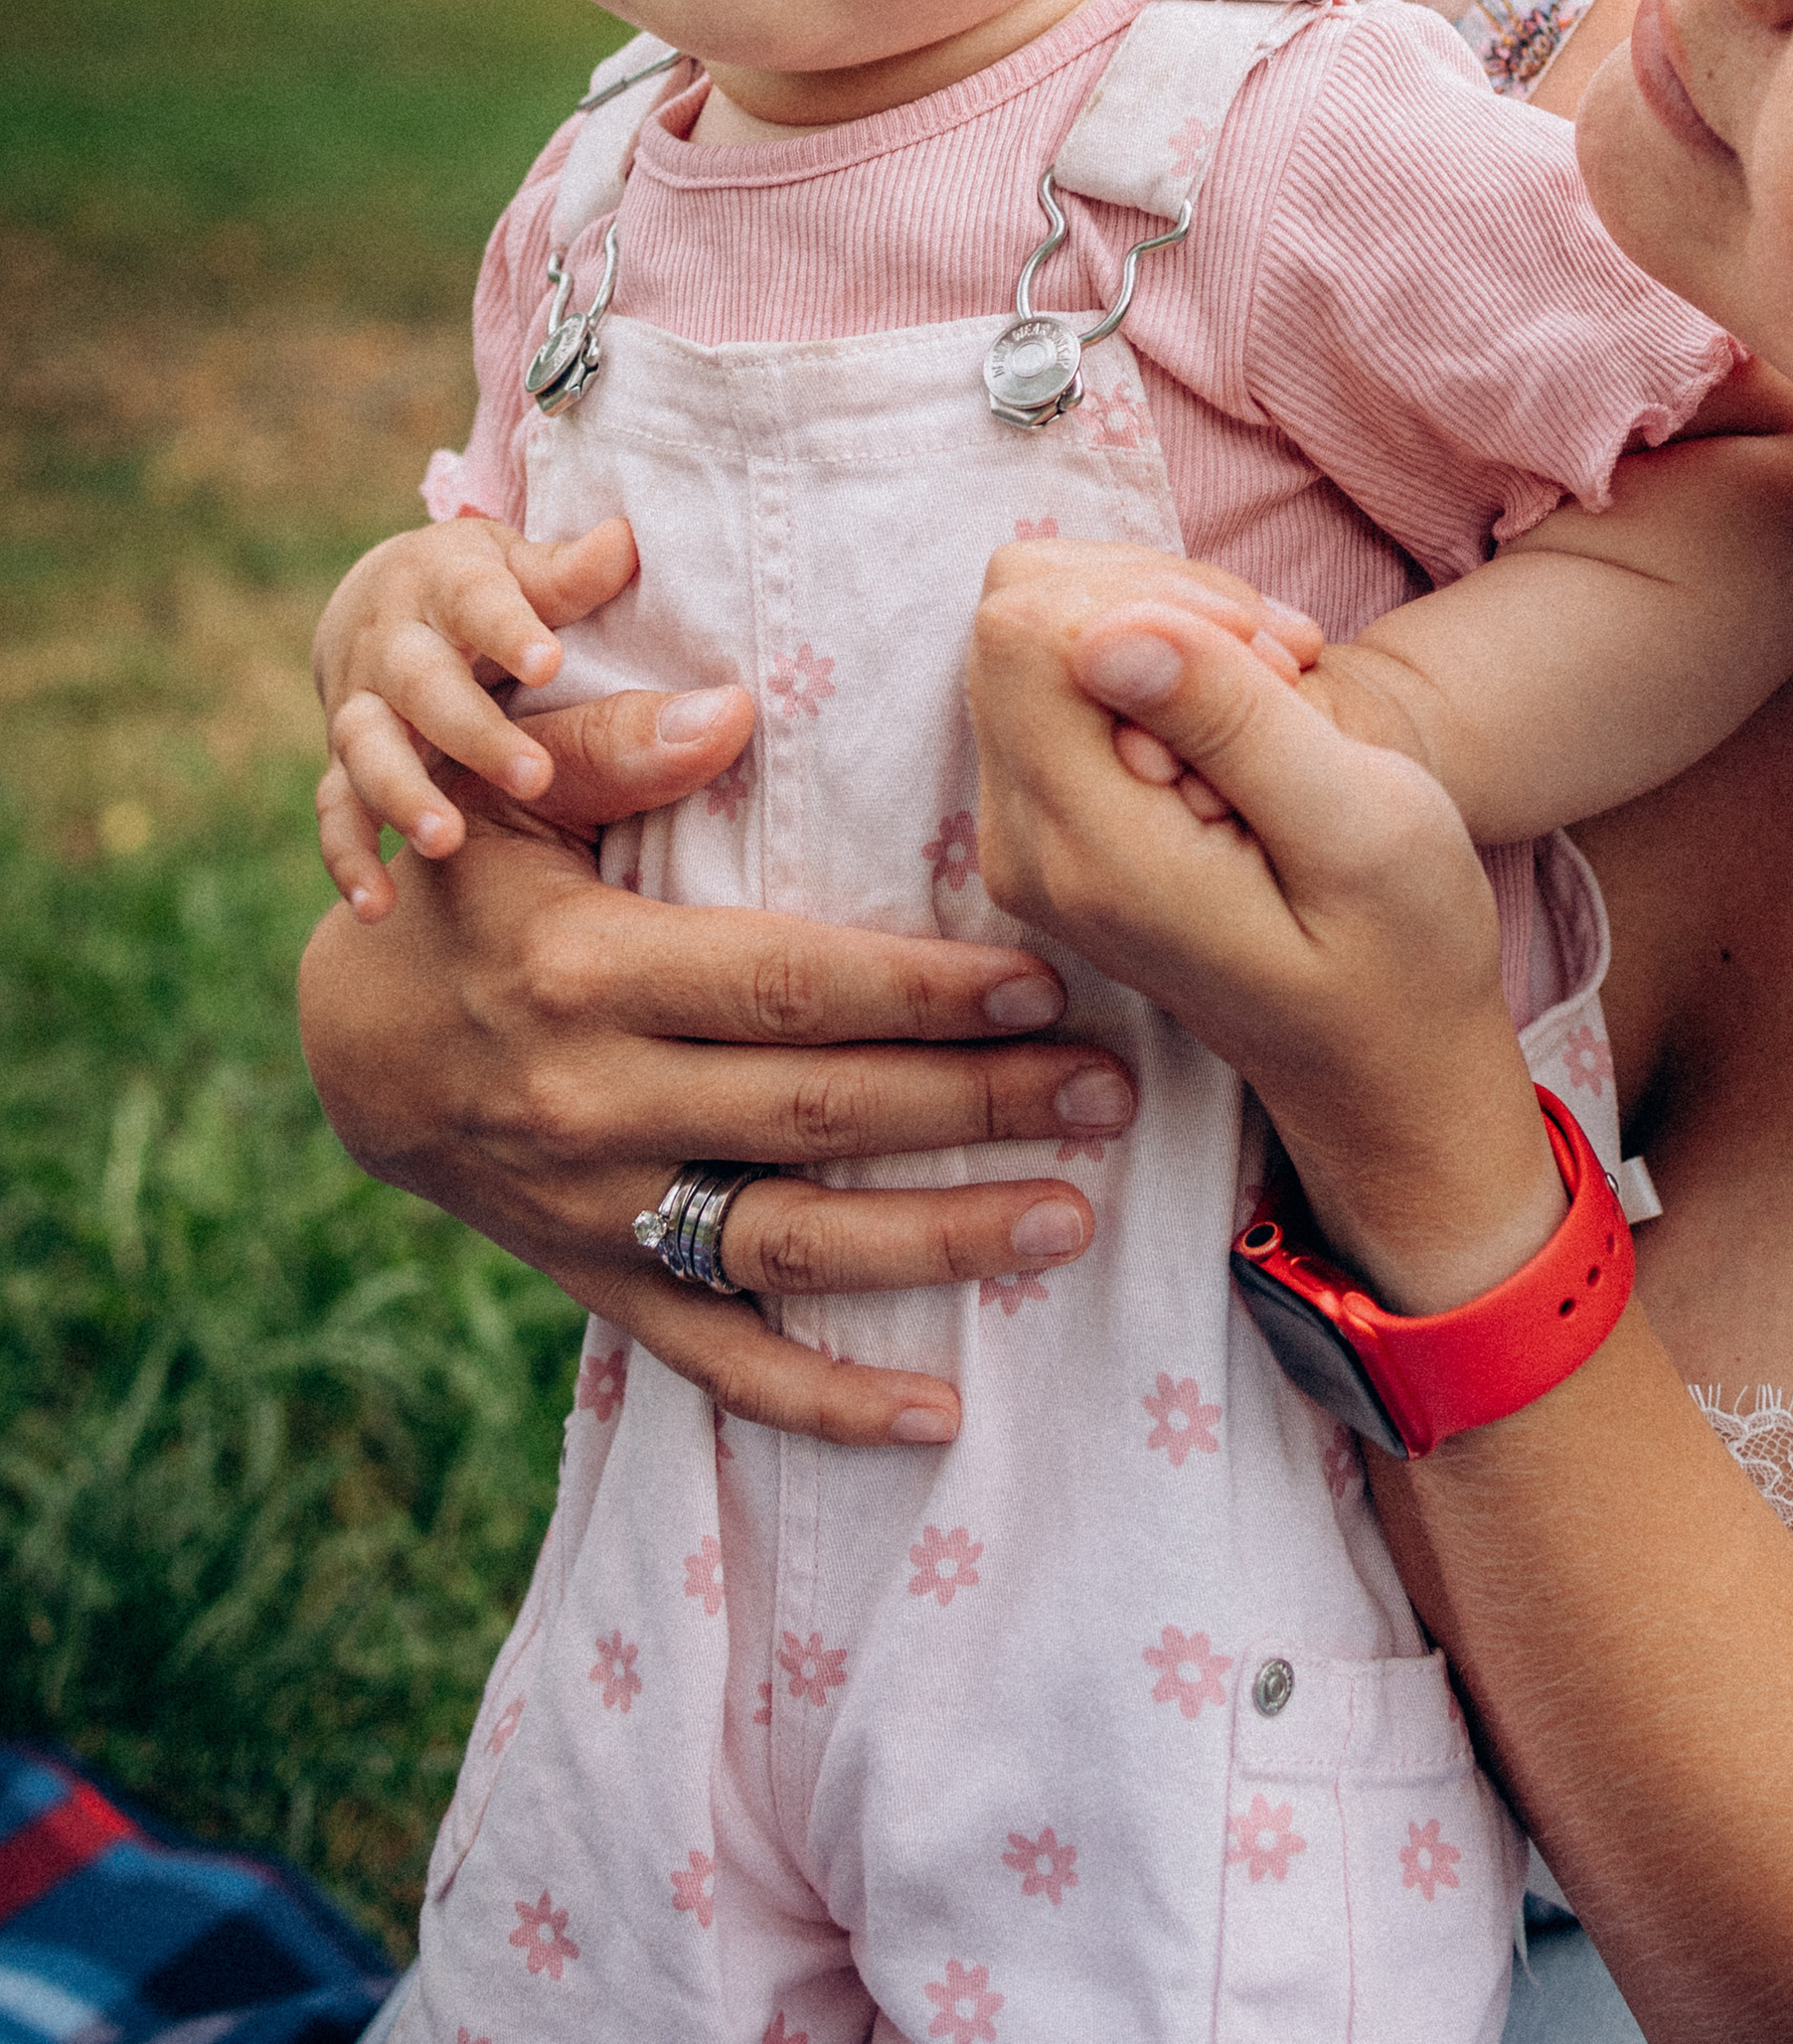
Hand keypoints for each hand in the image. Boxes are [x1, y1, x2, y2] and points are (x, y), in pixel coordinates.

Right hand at [297, 804, 1141, 1445]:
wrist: (354, 1043)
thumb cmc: (466, 885)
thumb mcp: (506, 794)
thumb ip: (611, 744)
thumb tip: (733, 706)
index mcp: (585, 972)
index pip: (787, 985)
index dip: (919, 990)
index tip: (1040, 983)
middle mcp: (594, 1102)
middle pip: (819, 1110)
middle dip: (976, 1103)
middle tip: (1109, 1092)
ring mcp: (600, 1210)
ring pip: (792, 1242)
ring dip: (941, 1237)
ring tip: (1069, 1218)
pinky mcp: (600, 1283)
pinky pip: (720, 1361)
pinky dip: (826, 1401)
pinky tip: (940, 1415)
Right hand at [312, 515, 750, 915]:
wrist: (379, 602)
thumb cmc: (484, 587)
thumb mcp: (518, 565)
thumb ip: (568, 572)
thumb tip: (625, 542)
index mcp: (446, 585)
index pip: (478, 600)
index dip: (511, 630)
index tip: (550, 661)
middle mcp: (394, 645)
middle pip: (423, 684)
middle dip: (473, 732)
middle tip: (536, 778)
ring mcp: (361, 707)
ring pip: (368, 748)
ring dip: (403, 795)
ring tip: (447, 842)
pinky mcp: (342, 763)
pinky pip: (335, 809)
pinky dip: (349, 857)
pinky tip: (379, 907)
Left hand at [966, 577, 1562, 1313]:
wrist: (1379, 1060)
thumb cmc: (1401, 953)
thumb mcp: (1363, 827)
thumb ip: (1231, 722)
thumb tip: (1101, 631)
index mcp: (1090, 851)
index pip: (1027, 631)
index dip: (1154, 599)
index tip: (1268, 662)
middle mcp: (1025, 842)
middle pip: (1020, 609)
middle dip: (1159, 598)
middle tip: (1281, 668)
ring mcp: (1027, 830)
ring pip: (1040, 625)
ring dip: (1168, 618)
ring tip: (1278, 684)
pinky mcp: (1052, 813)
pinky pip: (1065, 670)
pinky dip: (1160, 652)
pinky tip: (1250, 701)